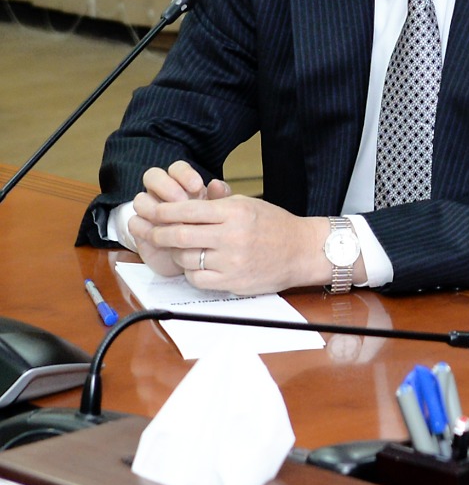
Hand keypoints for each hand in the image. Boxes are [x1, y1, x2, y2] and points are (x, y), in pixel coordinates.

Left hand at [131, 172, 343, 294]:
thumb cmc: (275, 225)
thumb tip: (181, 203)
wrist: (302, 251)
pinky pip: (197, 278)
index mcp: (235, 212)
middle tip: (150, 231)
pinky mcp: (232, 281)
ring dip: (176, 253)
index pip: (188, 210)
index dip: (163, 210)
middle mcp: (232, 236)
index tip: (151, 210)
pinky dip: (191, 271)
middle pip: (180, 234)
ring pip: (186, 257)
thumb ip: (217, 204)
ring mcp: (231, 261)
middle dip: (158, 232)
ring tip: (178, 248)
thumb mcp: (249, 204)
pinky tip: (196, 264)